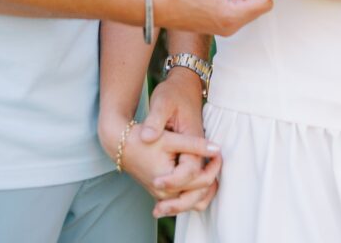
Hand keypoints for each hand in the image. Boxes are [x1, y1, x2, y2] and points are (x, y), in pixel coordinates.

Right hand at [100, 111, 219, 214]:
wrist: (121, 144)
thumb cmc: (143, 139)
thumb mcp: (170, 139)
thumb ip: (194, 144)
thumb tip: (217, 148)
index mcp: (166, 181)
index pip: (198, 178)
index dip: (212, 163)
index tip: (219, 150)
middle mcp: (164, 194)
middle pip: (198, 193)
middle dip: (211, 174)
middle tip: (218, 156)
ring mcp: (163, 197)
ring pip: (193, 201)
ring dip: (205, 187)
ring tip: (213, 166)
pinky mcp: (162, 194)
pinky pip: (185, 199)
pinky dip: (196, 190)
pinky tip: (203, 174)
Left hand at [141, 70, 219, 215]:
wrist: (184, 85)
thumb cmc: (173, 93)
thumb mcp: (162, 102)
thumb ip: (155, 120)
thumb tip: (146, 137)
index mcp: (195, 137)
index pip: (190, 171)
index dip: (173, 181)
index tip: (155, 182)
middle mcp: (200, 150)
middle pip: (200, 188)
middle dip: (180, 202)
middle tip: (157, 209)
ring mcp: (198, 155)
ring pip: (201, 190)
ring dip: (184, 203)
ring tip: (159, 210)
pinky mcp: (192, 157)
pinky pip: (194, 184)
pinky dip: (184, 196)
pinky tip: (163, 201)